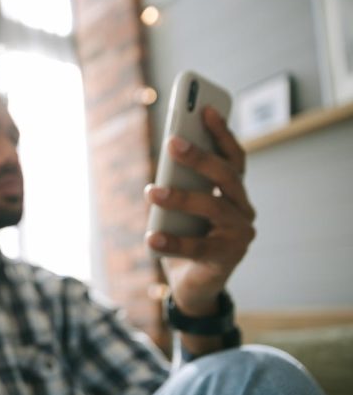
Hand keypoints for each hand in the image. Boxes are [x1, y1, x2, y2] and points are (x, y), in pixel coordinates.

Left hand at [144, 107, 255, 314]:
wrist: (192, 285)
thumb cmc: (186, 238)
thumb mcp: (180, 208)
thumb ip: (179, 185)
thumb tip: (165, 161)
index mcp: (234, 193)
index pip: (234, 158)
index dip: (222, 133)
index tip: (206, 109)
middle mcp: (243, 210)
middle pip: (226, 176)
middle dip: (200, 156)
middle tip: (173, 142)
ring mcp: (239, 235)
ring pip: (214, 207)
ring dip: (181, 196)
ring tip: (151, 191)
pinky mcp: (227, 259)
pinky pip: (198, 248)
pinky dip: (172, 241)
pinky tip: (151, 236)